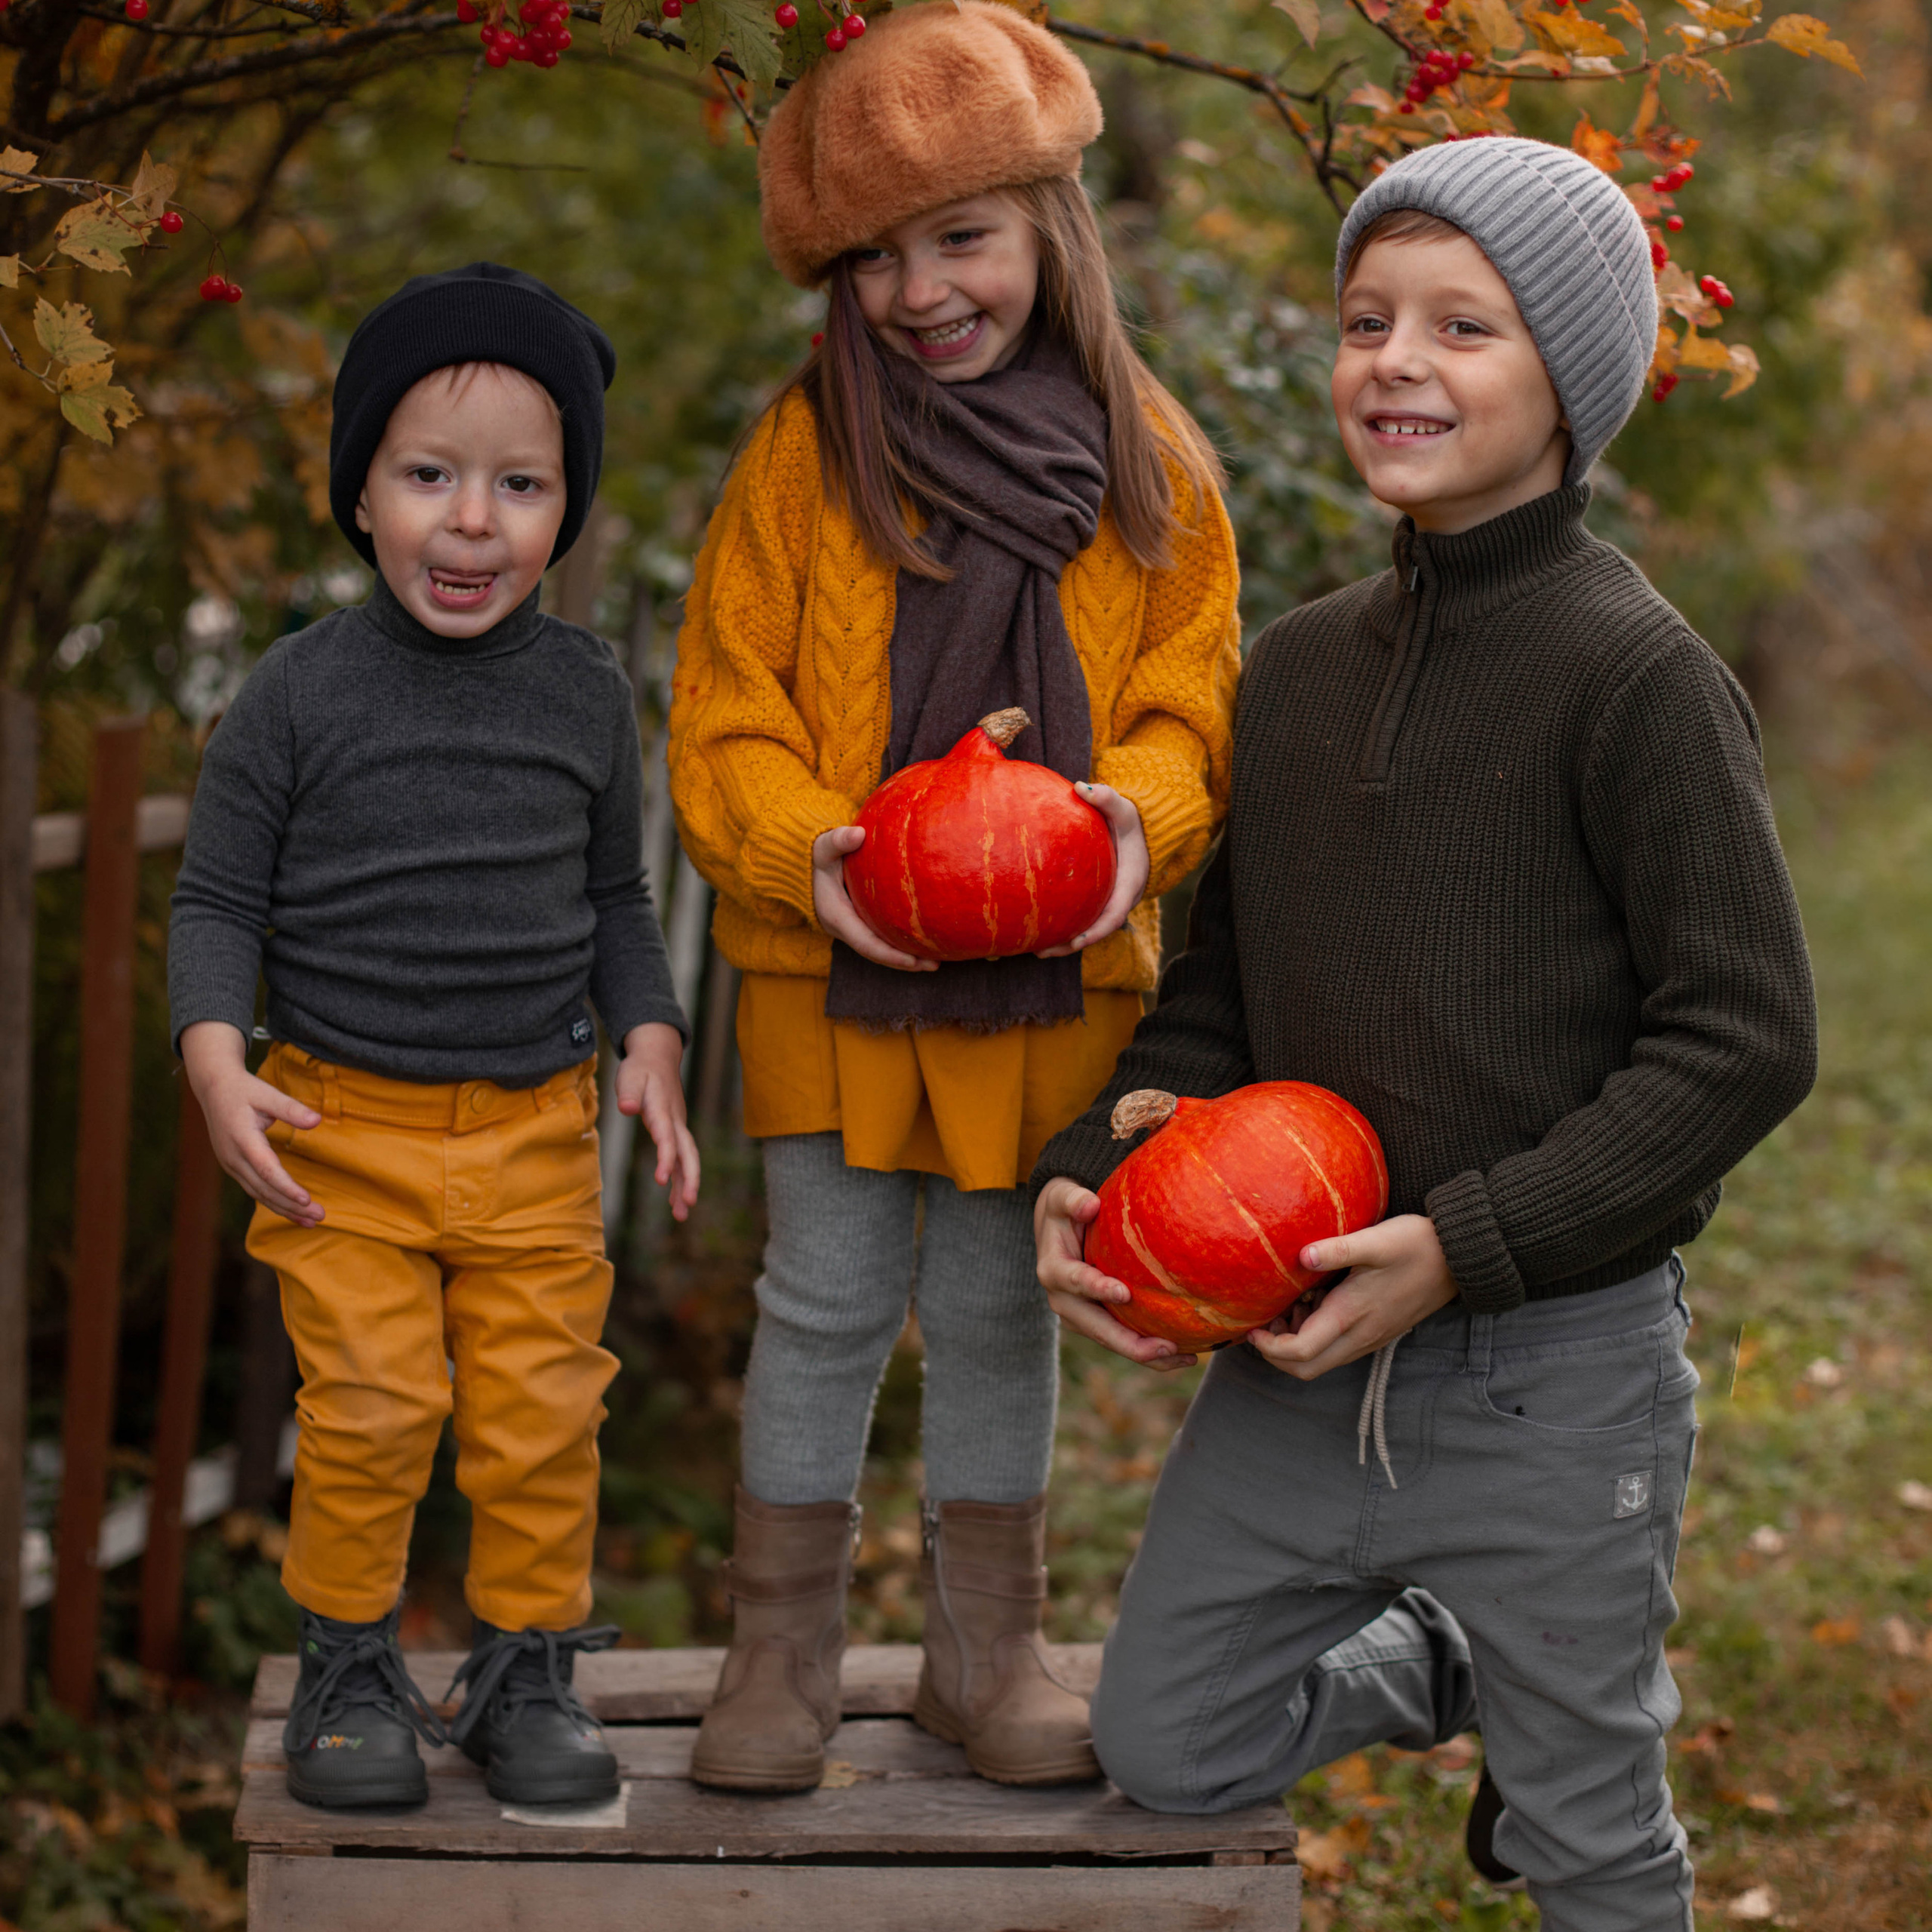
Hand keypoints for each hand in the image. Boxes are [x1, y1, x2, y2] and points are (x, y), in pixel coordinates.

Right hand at [180, 1021, 323, 1226]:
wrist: (214, 1089)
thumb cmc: (244, 1090)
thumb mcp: (268, 1093)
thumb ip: (291, 1109)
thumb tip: (317, 1121)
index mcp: (242, 1138)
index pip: (266, 1169)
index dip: (286, 1186)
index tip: (306, 1200)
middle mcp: (233, 1157)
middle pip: (264, 1188)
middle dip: (292, 1205)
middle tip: (320, 1216)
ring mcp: (231, 1164)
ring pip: (259, 1193)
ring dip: (284, 1209)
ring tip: (311, 1222)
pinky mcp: (234, 1167)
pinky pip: (255, 1189)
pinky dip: (274, 1202)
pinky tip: (293, 1212)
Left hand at [617, 1022, 700, 1220]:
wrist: (658, 1057)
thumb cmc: (640, 1068)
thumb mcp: (630, 1075)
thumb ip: (629, 1092)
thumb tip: (627, 1108)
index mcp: (663, 1109)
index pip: (666, 1136)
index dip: (665, 1157)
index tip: (660, 1179)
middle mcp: (675, 1122)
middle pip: (687, 1153)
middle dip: (689, 1178)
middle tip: (687, 1203)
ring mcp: (677, 1128)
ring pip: (687, 1160)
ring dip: (686, 1186)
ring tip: (682, 1215)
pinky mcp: (675, 1134)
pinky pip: (680, 1160)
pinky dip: (678, 1180)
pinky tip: (674, 1202)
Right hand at [811, 826, 938, 972]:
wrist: (808, 864)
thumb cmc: (818, 855)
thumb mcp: (823, 847)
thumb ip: (837, 840)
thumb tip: (858, 834)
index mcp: (837, 917)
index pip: (866, 944)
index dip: (890, 955)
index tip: (913, 962)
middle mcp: (845, 928)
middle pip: (878, 953)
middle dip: (905, 962)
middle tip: (935, 965)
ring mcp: (853, 927)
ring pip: (882, 948)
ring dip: (908, 957)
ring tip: (937, 960)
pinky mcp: (861, 922)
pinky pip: (883, 937)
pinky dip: (903, 943)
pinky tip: (927, 940)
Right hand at [1033, 1177, 1196, 1371]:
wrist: (1057, 1230)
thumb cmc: (1065, 1209)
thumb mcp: (1062, 1197)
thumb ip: (1073, 1199)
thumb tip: (1090, 1204)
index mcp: (1053, 1271)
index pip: (1074, 1282)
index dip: (1097, 1289)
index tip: (1124, 1293)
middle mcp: (1064, 1301)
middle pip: (1096, 1328)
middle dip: (1129, 1342)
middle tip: (1165, 1346)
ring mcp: (1080, 1317)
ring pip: (1112, 1342)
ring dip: (1146, 1354)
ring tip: (1184, 1358)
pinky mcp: (1097, 1323)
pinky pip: (1123, 1340)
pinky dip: (1150, 1351)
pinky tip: (1185, 1354)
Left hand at [1037, 784, 1150, 955]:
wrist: (1140, 831)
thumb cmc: (1130, 821)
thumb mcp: (1124, 808)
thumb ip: (1107, 797)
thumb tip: (1081, 786)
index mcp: (1129, 884)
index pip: (1114, 916)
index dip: (1095, 931)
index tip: (1075, 942)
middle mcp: (1120, 899)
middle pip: (1095, 931)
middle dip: (1070, 945)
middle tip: (1040, 952)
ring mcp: (1107, 902)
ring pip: (1086, 929)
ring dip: (1062, 943)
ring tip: (1032, 950)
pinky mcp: (1096, 900)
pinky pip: (1080, 918)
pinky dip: (1062, 927)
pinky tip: (1035, 930)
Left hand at [1244, 1214, 1456, 1380]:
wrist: (1459, 1258)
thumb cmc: (1416, 1245)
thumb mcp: (1375, 1240)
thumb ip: (1337, 1250)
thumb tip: (1301, 1256)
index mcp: (1351, 1316)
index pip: (1300, 1352)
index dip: (1269, 1347)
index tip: (1252, 1327)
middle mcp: (1359, 1336)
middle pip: (1307, 1368)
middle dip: (1278, 1354)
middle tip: (1266, 1321)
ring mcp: (1370, 1338)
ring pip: (1322, 1361)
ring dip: (1297, 1345)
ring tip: (1291, 1305)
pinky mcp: (1378, 1332)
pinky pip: (1338, 1349)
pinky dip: (1317, 1337)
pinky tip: (1317, 1301)